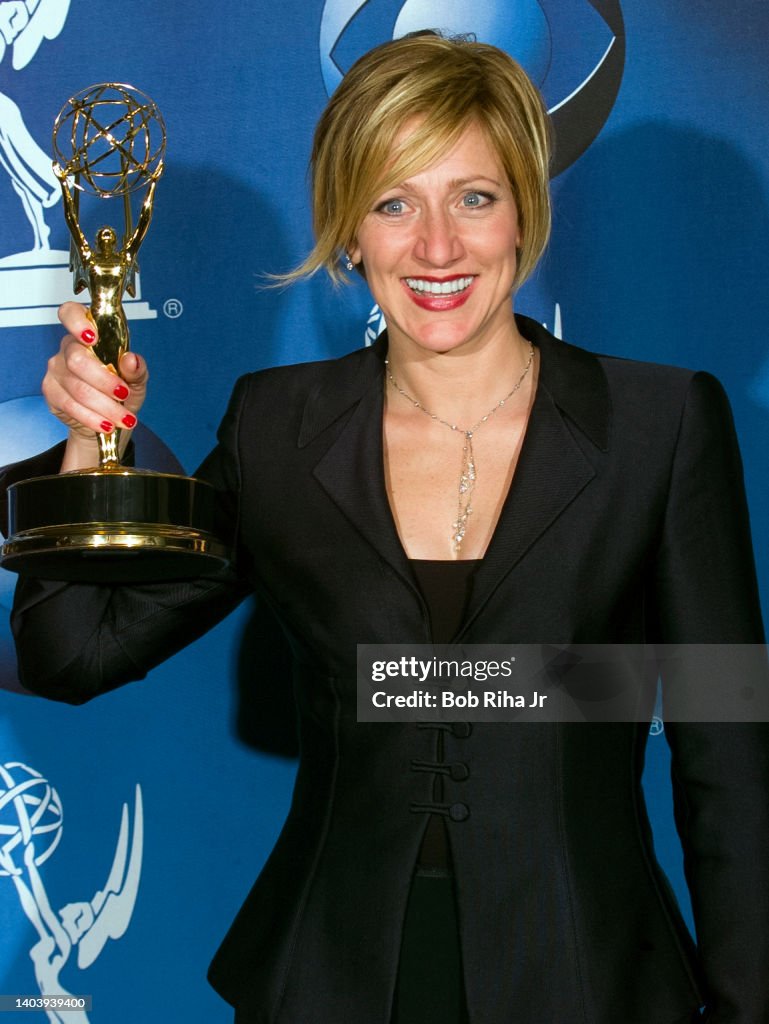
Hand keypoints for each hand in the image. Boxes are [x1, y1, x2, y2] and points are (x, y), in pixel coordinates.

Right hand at [44, 302, 148, 471]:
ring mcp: (56, 370)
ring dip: (105, 407)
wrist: (108, 421)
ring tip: (124, 418)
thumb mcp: (136, 380)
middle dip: (105, 382)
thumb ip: (137, 369)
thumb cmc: (121, 392)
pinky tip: (107, 424)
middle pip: (78, 360)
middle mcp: (68, 349)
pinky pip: (70, 405)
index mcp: (89, 335)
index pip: (71, 314)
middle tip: (125, 395)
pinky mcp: (51, 392)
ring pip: (77, 388)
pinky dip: (92, 418)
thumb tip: (131, 360)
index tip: (92, 336)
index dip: (77, 322)